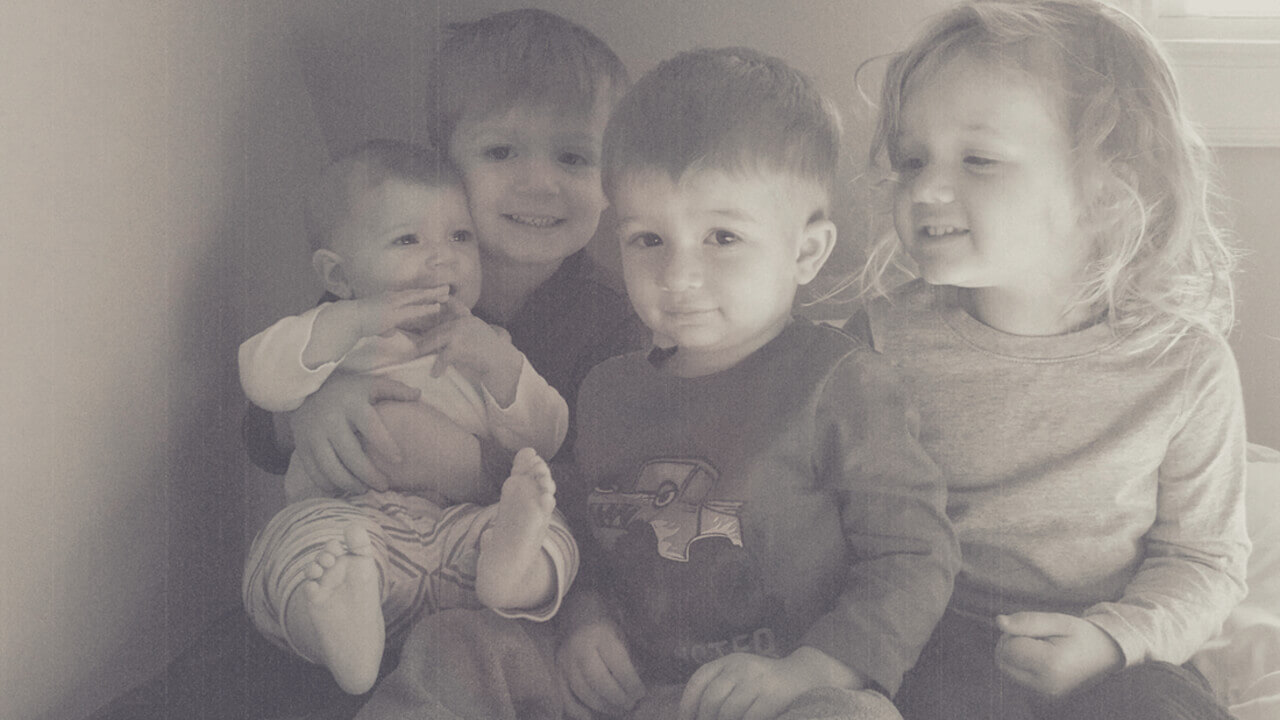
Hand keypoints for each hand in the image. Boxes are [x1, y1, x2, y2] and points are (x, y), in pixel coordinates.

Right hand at [287, 373, 420, 493]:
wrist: (307, 389)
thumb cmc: (348, 391)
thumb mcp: (371, 384)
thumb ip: (395, 390)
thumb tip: (418, 394)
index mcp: (351, 403)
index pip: (370, 426)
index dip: (385, 444)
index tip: (399, 460)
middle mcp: (330, 419)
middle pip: (350, 453)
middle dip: (368, 474)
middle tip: (384, 486)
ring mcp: (312, 434)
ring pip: (330, 467)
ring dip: (348, 483)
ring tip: (364, 489)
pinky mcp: (301, 446)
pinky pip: (314, 471)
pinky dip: (328, 484)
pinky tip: (343, 489)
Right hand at [355, 287, 448, 336]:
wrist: (349, 320)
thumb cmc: (359, 322)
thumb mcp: (377, 323)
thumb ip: (386, 326)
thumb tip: (392, 331)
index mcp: (389, 298)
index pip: (410, 295)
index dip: (423, 293)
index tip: (435, 292)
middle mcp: (393, 297)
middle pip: (416, 292)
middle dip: (432, 290)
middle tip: (447, 288)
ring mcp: (393, 304)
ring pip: (417, 297)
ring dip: (433, 295)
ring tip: (447, 294)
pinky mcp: (394, 313)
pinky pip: (414, 310)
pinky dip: (426, 308)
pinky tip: (437, 307)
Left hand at [413, 299, 521, 405]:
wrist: (503, 363)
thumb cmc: (492, 354)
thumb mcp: (481, 334)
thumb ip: (467, 330)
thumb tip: (445, 336)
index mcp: (469, 319)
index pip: (454, 304)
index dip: (443, 300)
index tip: (436, 299)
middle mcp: (463, 322)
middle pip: (437, 329)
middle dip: (425, 340)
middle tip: (416, 349)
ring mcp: (459, 333)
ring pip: (434, 341)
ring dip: (424, 351)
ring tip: (418, 358)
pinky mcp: (458, 347)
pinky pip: (441, 357)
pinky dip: (437, 366)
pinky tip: (435, 373)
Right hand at [557, 612, 645, 717]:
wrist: (574, 613)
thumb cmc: (603, 626)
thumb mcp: (619, 634)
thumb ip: (627, 660)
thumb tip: (636, 689)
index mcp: (600, 635)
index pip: (618, 665)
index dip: (632, 684)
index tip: (641, 693)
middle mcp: (580, 648)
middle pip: (599, 682)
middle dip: (618, 698)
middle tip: (631, 704)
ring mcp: (565, 661)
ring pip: (583, 692)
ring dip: (604, 706)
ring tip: (618, 709)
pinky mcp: (556, 672)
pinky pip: (565, 697)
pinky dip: (578, 711)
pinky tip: (592, 715)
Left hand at [677, 648, 845, 719]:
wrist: (803, 675)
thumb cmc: (763, 681)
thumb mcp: (739, 674)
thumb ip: (718, 686)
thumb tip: (693, 714)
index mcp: (728, 660)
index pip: (699, 681)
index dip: (687, 704)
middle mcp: (741, 667)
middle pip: (711, 700)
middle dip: (705, 719)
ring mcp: (757, 680)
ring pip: (729, 711)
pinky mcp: (773, 696)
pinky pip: (750, 717)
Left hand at [995, 611, 1123, 698]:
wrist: (1105, 655)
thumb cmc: (1081, 634)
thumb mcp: (1057, 620)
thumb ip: (1027, 621)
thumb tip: (998, 622)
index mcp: (1051, 665)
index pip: (1008, 647)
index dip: (1016, 631)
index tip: (1039, 630)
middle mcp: (1045, 685)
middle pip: (1002, 659)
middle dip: (1011, 642)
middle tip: (1039, 636)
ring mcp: (1043, 694)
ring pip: (1005, 667)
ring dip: (1014, 653)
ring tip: (1042, 647)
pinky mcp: (1041, 696)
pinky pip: (1014, 675)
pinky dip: (1020, 663)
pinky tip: (1040, 658)